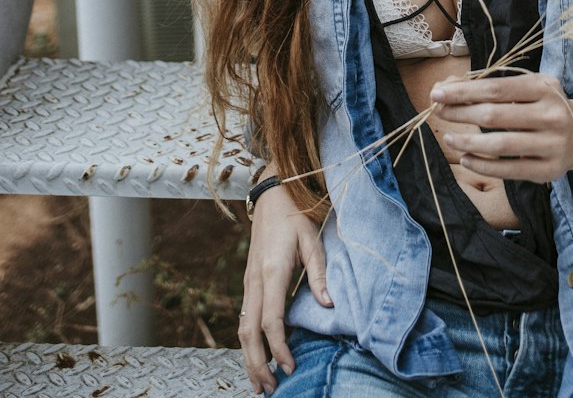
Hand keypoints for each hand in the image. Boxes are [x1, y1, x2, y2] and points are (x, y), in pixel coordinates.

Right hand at [238, 182, 331, 394]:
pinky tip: (256, 357)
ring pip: (242, 328)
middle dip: (258, 364)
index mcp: (272, 271)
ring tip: (261, 383)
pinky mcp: (249, 282)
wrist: (273, 195)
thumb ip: (320, 275)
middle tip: (271, 389)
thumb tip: (330, 305)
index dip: (278, 347)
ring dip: (249, 358)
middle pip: (250, 333)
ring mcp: (249, 282)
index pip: (270, 320)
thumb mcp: (313, 241)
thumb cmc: (296, 216)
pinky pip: (244, 318)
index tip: (290, 366)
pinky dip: (248, 343)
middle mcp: (255, 280)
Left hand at [430, 73, 572, 182]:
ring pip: (499, 145)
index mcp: (544, 88)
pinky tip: (466, 158)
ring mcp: (552, 144)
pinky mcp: (548, 170)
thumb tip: (445, 87)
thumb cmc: (540, 106)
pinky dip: (482, 166)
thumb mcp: (523, 87)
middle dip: (460, 113)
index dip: (464, 92)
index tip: (438, 94)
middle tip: (439, 112)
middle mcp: (552, 115)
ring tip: (448, 138)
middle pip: (494, 115)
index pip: (496, 89)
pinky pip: (508, 170)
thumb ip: (488, 86)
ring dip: (467, 142)